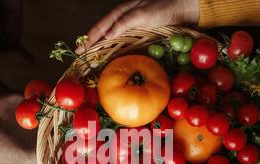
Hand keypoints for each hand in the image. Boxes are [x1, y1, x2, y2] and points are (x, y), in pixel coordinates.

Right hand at [76, 0, 199, 52]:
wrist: (180, 9)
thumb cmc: (162, 8)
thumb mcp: (142, 14)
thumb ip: (123, 23)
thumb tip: (106, 36)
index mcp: (120, 14)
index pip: (99, 28)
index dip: (88, 39)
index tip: (79, 50)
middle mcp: (122, 21)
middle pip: (102, 34)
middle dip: (90, 45)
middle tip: (80, 56)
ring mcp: (129, 28)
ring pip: (110, 40)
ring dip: (100, 49)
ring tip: (91, 60)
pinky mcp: (137, 34)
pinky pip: (121, 44)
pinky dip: (113, 51)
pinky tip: (111, 58)